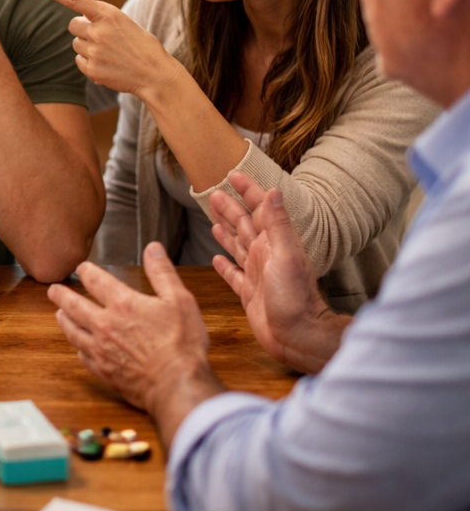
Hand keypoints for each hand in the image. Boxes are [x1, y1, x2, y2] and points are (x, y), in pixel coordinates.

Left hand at [29, 0, 180, 97]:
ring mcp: (93, 51)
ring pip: (75, 44)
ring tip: (109, 53)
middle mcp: (98, 31)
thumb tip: (77, 23)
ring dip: (87, 47)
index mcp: (108, 14)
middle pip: (73, 26)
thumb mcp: (123, 23)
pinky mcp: (91, 69)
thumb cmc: (140, 45)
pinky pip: (79, 61)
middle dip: (83, 30)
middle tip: (103, 37)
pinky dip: (89, 63)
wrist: (155, 73)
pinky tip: (107, 65)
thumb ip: (100, 19)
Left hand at [47, 246, 223, 444]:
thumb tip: (153, 248)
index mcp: (122, 304)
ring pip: (73, 331)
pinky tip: (79, 347)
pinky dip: (78, 348)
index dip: (86, 272)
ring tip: (59, 314)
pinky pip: (83, 356)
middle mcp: (105, 325)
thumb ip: (162, 272)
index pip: (96, 281)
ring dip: (64, 320)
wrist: (175, 384)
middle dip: (62, 295)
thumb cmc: (181, 344)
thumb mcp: (179, 300)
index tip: (81, 268)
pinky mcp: (103, 371)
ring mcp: (100, 349)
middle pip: (74, 305)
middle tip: (53, 290)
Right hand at [211, 172, 348, 373]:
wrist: (297, 336)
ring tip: (213, 219)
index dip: (248, 191)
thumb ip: (279, 224)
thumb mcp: (286, 255)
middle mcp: (265, 255)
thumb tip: (274, 191)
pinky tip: (216, 259)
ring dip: (226, 231)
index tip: (235, 175)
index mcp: (274, 243)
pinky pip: (233, 275)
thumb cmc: (296, 297)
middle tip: (215, 193)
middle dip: (230, 208)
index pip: (259, 209)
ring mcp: (257, 274)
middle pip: (243, 225)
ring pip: (237, 246)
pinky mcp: (249, 293)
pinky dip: (225, 266)